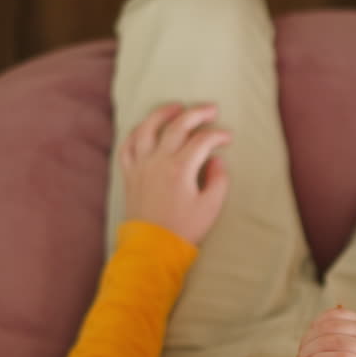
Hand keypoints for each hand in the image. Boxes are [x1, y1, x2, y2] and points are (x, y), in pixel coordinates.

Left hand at [120, 102, 231, 244]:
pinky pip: (127, 147)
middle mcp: (158, 161)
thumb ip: (218, 180)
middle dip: (196, 113)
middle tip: (211, 109)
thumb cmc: (184, 229)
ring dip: (162, 114)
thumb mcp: (211, 207)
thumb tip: (215, 161)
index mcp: (180, 168)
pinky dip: (135, 133)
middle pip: (177, 126)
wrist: (153, 249)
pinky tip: (144, 128)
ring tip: (176, 107)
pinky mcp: (130, 175)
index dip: (218, 135)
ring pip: (147, 129)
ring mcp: (140, 166)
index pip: (202, 140)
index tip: (227, 137)